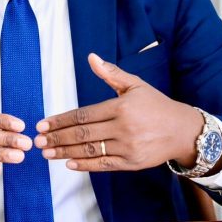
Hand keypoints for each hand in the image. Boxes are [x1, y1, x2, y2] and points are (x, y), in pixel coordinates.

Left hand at [34, 53, 203, 171]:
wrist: (183, 130)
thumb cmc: (156, 105)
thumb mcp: (135, 84)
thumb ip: (111, 73)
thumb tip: (91, 57)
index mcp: (121, 107)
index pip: (83, 115)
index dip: (61, 120)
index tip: (43, 124)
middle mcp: (123, 129)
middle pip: (82, 134)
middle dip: (57, 138)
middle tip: (38, 141)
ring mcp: (127, 148)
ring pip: (90, 151)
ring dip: (65, 152)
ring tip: (46, 152)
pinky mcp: (131, 164)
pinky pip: (104, 165)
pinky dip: (85, 165)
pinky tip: (68, 163)